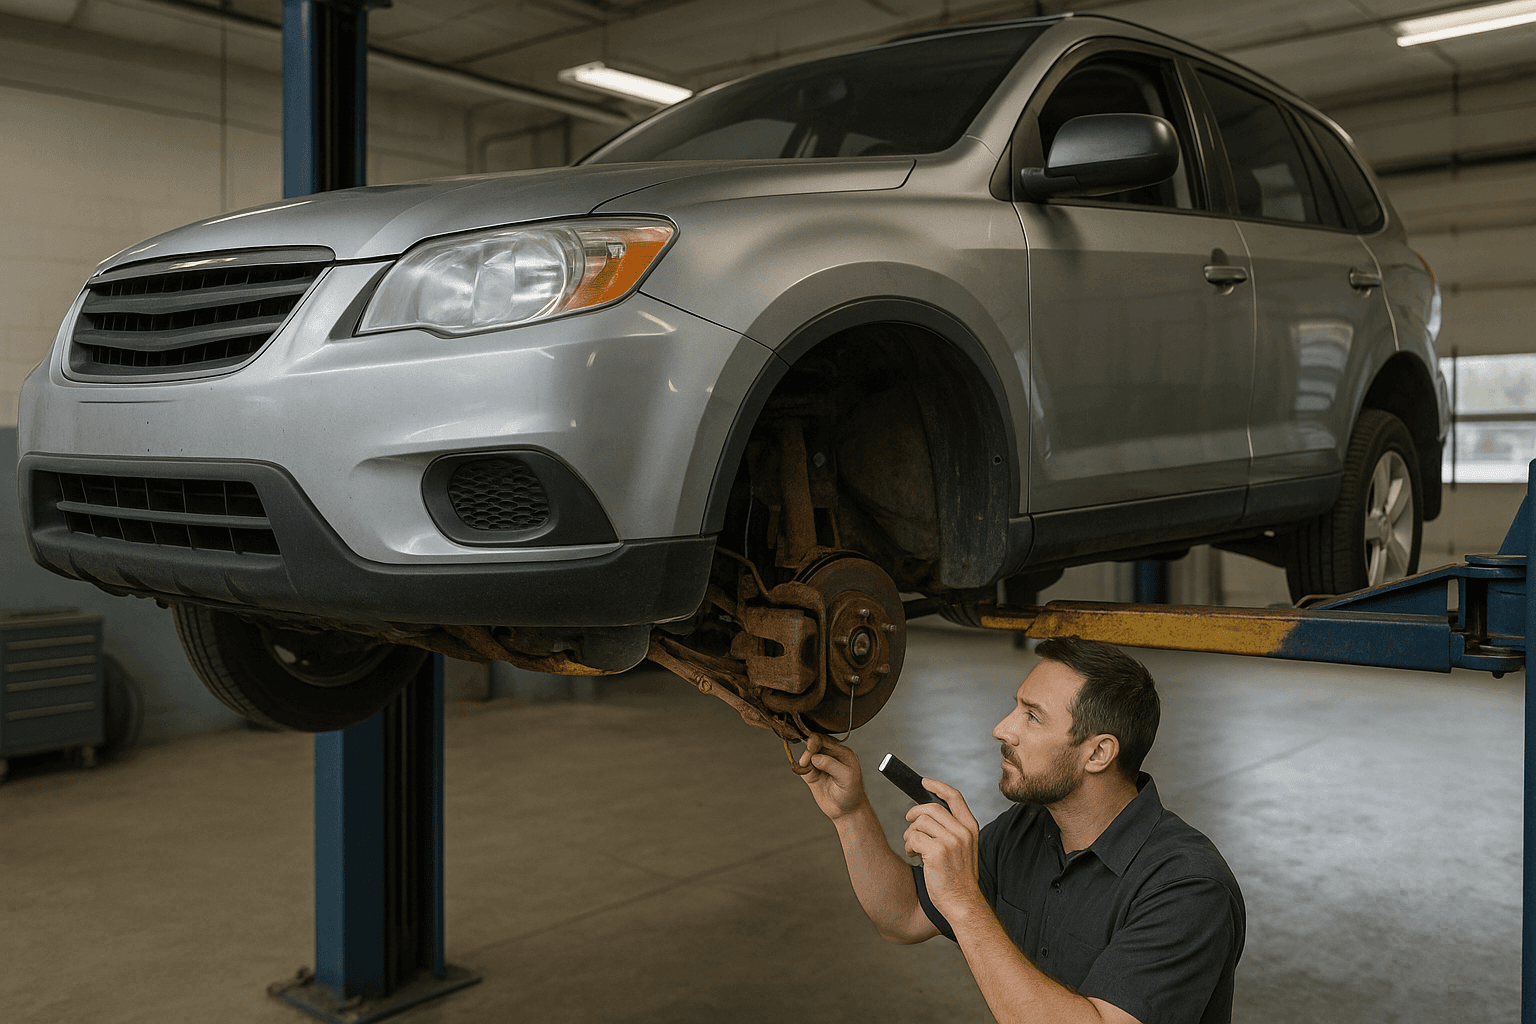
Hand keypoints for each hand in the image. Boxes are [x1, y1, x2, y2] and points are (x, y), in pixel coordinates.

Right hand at [797, 734, 867, 820]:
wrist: (846, 811)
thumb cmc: (852, 793)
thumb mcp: (847, 778)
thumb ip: (832, 765)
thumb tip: (815, 757)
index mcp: (842, 753)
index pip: (827, 740)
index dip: (817, 741)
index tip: (811, 746)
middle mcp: (830, 756)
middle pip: (815, 744)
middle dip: (809, 748)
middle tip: (806, 758)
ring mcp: (820, 765)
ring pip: (808, 755)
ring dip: (805, 759)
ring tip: (805, 766)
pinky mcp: (812, 775)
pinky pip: (803, 767)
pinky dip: (801, 767)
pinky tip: (804, 771)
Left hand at [903, 779, 984, 920]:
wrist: (963, 903)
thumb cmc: (957, 877)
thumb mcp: (962, 848)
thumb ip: (950, 829)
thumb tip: (925, 811)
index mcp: (971, 828)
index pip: (954, 797)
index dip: (938, 786)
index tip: (924, 781)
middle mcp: (963, 832)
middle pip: (930, 808)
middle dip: (914, 813)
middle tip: (907, 821)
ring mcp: (951, 841)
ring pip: (919, 822)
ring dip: (910, 834)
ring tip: (912, 847)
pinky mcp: (937, 852)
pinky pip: (914, 837)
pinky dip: (909, 846)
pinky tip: (914, 856)